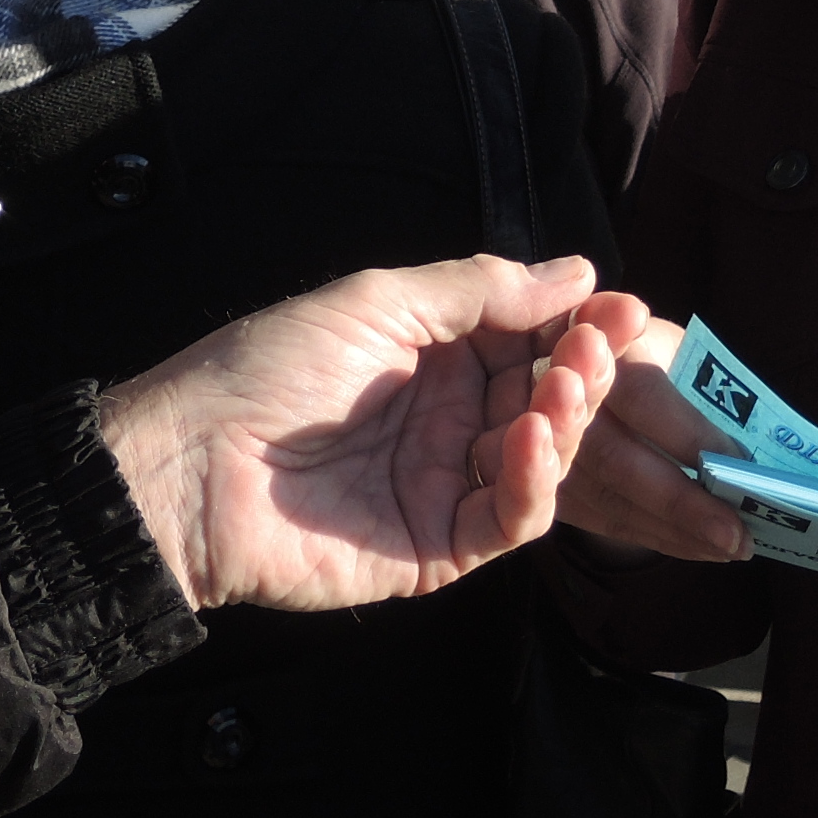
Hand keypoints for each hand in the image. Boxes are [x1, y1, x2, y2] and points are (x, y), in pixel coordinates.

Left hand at [98, 256, 641, 610]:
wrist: (192, 467)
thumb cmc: (269, 370)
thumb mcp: (378, 303)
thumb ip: (480, 290)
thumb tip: (576, 269)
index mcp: (436, 356)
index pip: (532, 338)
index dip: (580, 323)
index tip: (625, 306)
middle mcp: (450, 420)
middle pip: (548, 398)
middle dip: (584, 369)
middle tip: (602, 343)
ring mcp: (446, 486)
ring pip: (542, 458)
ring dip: (567, 418)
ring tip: (566, 384)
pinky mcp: (437, 548)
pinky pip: (507, 518)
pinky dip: (533, 480)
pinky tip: (533, 437)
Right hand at [549, 314, 750, 566]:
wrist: (581, 357)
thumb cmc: (650, 355)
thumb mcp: (675, 349)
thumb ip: (703, 387)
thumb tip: (756, 453)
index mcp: (599, 338)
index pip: (643, 394)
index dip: (690, 435)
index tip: (739, 464)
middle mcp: (555, 389)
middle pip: (616, 458)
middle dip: (680, 502)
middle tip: (735, 535)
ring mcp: (539, 440)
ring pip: (605, 498)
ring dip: (672, 530)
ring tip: (728, 547)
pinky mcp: (540, 479)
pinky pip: (597, 519)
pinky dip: (651, 536)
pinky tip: (696, 546)